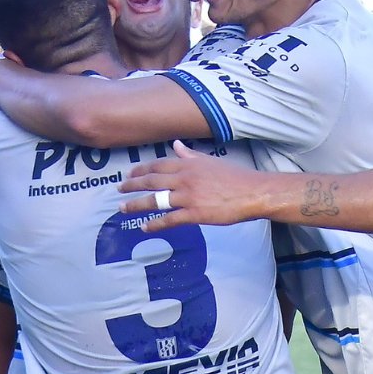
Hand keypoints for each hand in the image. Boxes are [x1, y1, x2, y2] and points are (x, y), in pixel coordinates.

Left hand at [120, 139, 262, 230]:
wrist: (252, 192)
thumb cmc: (236, 177)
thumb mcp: (211, 161)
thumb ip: (191, 155)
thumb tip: (176, 146)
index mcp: (188, 165)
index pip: (158, 165)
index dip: (141, 170)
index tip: (129, 174)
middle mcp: (184, 179)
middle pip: (152, 181)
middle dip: (132, 185)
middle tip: (119, 190)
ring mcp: (188, 196)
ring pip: (155, 200)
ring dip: (137, 205)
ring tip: (123, 208)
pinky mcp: (195, 213)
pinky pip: (169, 219)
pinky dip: (155, 224)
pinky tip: (145, 227)